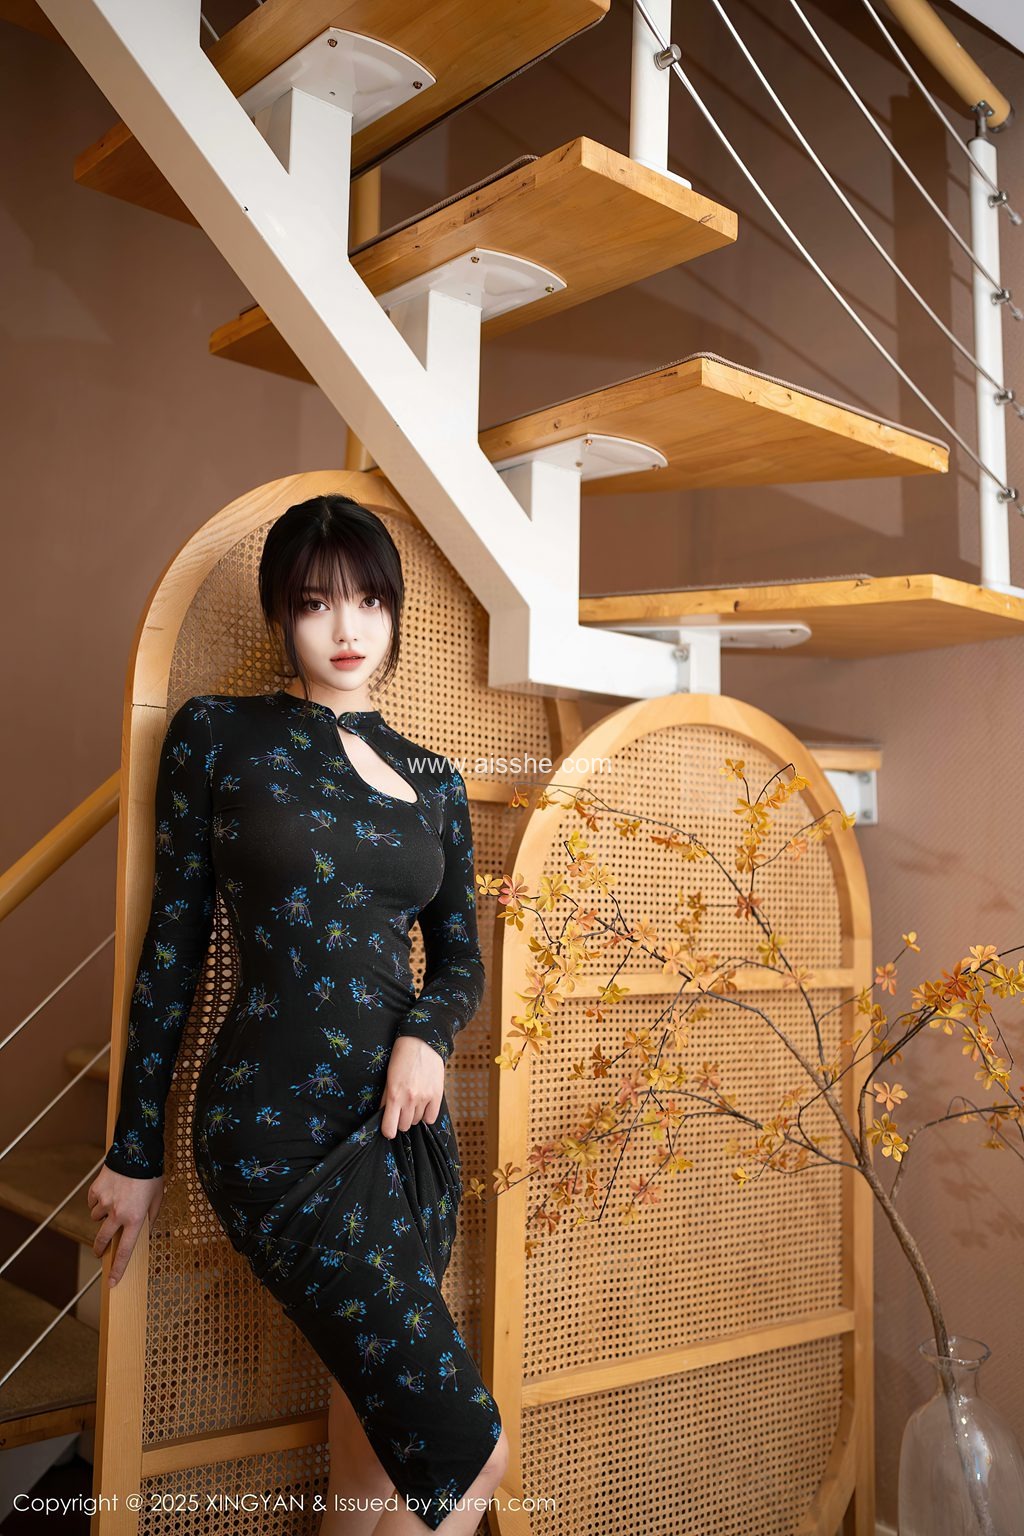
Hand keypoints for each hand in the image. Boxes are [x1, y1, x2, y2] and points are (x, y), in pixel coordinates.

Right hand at [88, 1164, 163, 1285]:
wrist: (137, 1150)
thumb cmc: (151, 1176)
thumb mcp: (158, 1198)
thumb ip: (151, 1218)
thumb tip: (145, 1233)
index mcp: (136, 1219)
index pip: (125, 1251)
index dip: (118, 1268)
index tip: (112, 1282)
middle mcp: (118, 1214)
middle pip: (103, 1240)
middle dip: (100, 1248)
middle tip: (100, 1251)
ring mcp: (104, 1203)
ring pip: (97, 1218)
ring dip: (103, 1215)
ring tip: (115, 1201)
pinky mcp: (95, 1191)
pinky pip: (92, 1202)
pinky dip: (98, 1200)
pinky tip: (108, 1190)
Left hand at [379, 1035, 443, 1138]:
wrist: (422, 1041)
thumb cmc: (402, 1056)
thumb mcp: (388, 1076)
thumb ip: (386, 1098)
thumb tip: (384, 1114)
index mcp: (395, 1095)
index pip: (390, 1128)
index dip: (388, 1131)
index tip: (388, 1128)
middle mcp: (410, 1099)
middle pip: (404, 1126)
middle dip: (400, 1120)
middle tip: (400, 1109)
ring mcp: (425, 1098)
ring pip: (416, 1121)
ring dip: (413, 1115)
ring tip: (412, 1102)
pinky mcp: (437, 1094)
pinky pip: (431, 1118)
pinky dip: (426, 1115)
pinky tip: (423, 1106)